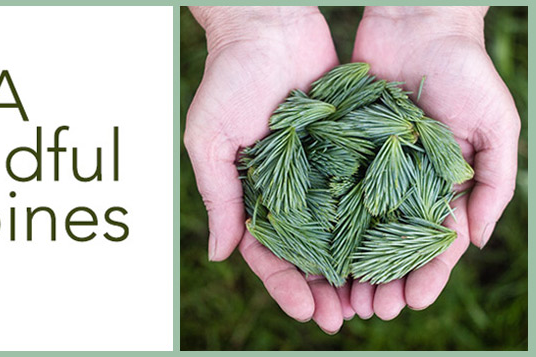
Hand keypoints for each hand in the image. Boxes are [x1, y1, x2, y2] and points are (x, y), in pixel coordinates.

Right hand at [184, 6, 354, 332]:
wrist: (268, 26)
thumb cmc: (228, 81)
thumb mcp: (209, 141)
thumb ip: (217, 197)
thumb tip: (220, 255)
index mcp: (253, 193)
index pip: (267, 251)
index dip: (283, 285)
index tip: (304, 311)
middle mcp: (290, 188)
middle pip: (308, 250)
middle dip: (323, 288)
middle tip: (342, 320)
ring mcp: (322, 170)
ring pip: (341, 228)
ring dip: (355, 266)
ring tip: (372, 299)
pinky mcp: (351, 147)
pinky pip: (366, 188)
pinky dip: (378, 220)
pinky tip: (395, 247)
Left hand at [349, 6, 518, 319]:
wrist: (418, 26)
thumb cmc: (467, 73)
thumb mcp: (496, 127)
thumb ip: (493, 183)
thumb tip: (478, 241)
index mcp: (442, 186)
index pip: (434, 244)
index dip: (425, 276)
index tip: (410, 304)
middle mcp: (404, 184)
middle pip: (391, 244)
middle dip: (382, 280)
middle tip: (367, 312)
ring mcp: (370, 169)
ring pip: (357, 227)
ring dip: (350, 263)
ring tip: (339, 294)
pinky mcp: (340, 149)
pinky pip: (330, 190)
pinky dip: (324, 221)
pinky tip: (313, 248)